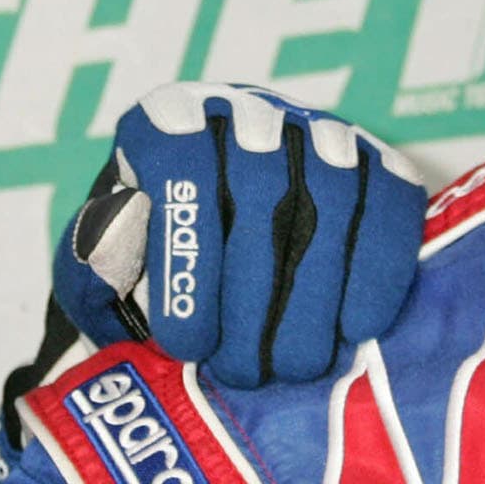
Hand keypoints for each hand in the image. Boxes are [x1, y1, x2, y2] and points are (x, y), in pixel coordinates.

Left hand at [54, 83, 425, 386]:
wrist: (218, 241)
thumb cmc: (154, 256)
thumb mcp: (104, 262)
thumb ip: (95, 264)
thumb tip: (113, 260)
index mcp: (167, 121)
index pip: (181, 166)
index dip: (187, 260)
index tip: (185, 343)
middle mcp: (243, 112)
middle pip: (260, 187)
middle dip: (254, 294)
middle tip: (244, 373)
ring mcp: (315, 129)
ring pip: (330, 195)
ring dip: (315, 293)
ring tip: (296, 366)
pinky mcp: (374, 159)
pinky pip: (389, 201)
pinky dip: (379, 268)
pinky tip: (357, 328)